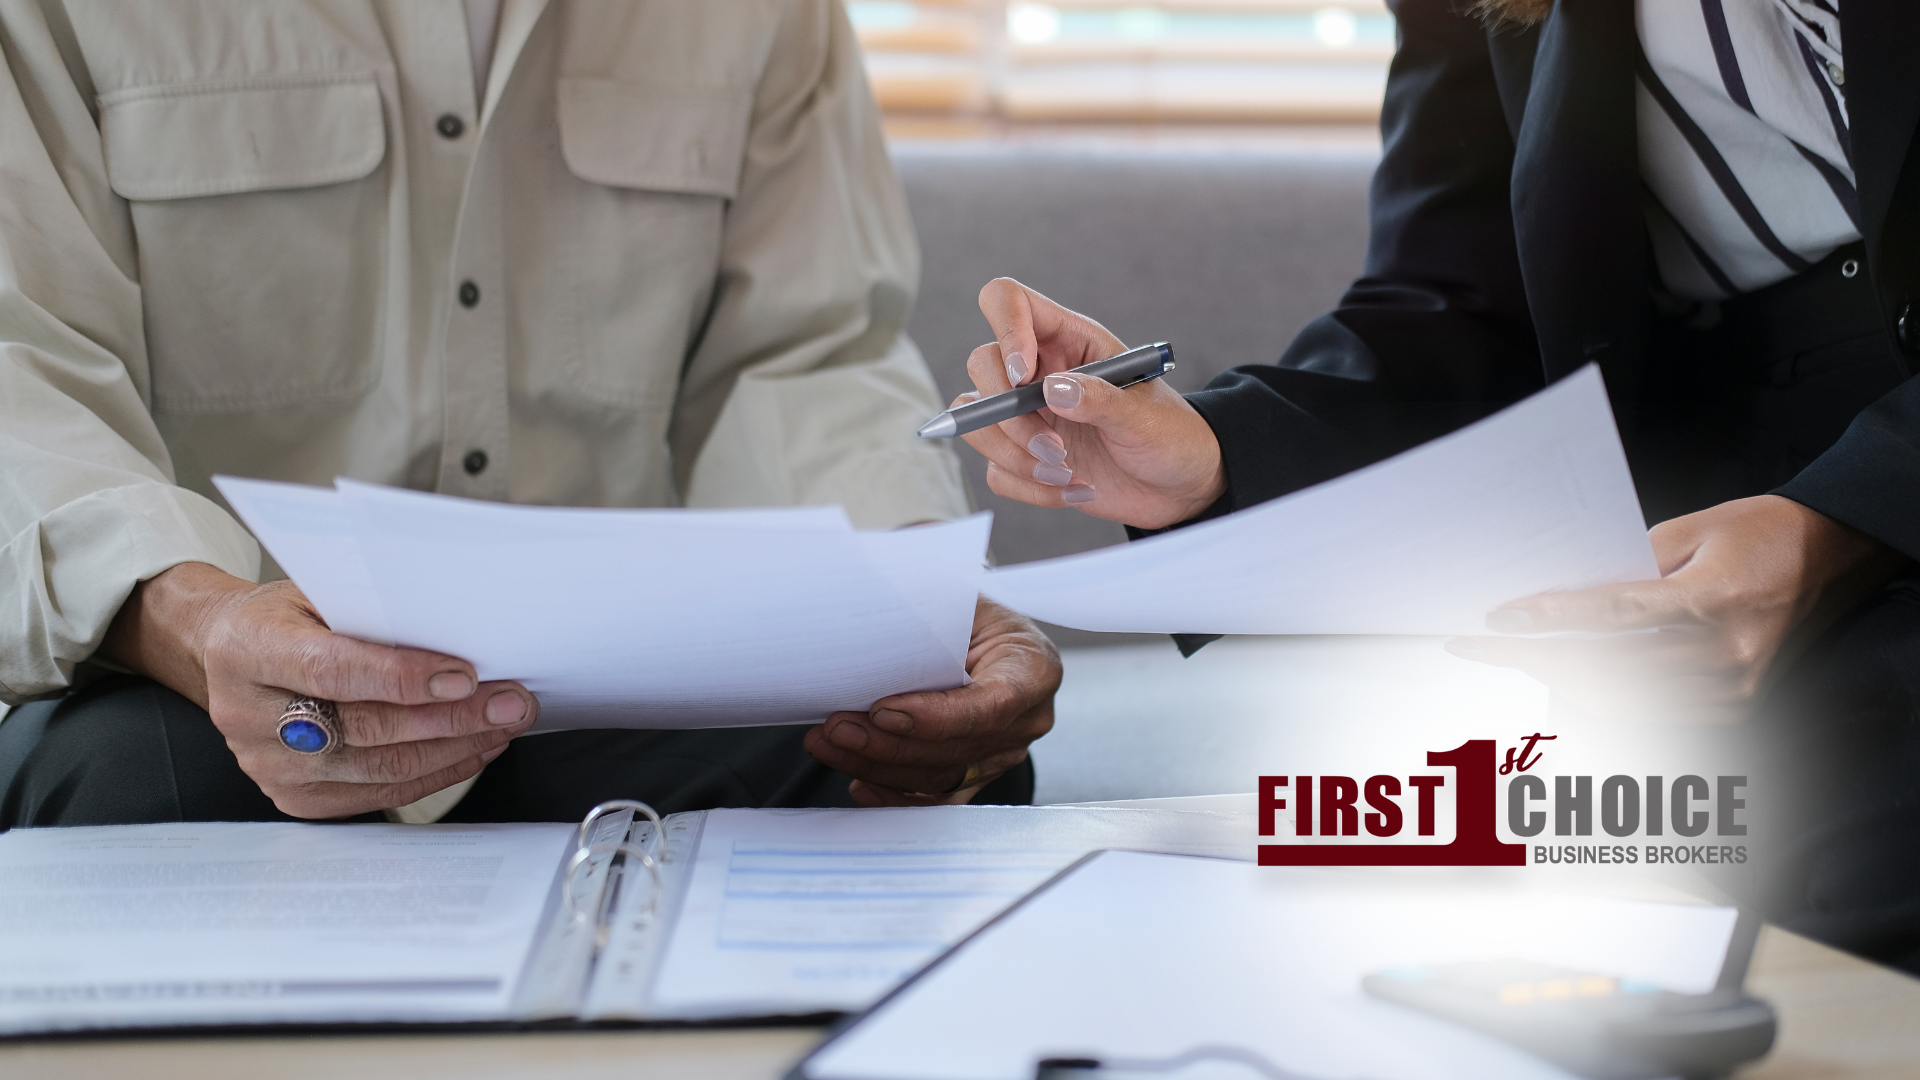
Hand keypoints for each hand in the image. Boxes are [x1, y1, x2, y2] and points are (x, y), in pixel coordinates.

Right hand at [102, 562, 538, 817]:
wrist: (226, 655)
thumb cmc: (285, 618)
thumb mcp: (315, 592)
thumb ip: (370, 612)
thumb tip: (456, 631)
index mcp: (247, 649)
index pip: (332, 670)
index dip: (403, 677)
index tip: (465, 674)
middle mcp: (247, 714)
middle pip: (365, 727)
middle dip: (452, 716)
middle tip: (510, 701)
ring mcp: (266, 765)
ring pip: (379, 768)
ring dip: (455, 748)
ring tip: (502, 724)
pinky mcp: (293, 797)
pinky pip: (378, 793)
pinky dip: (435, 773)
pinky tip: (471, 749)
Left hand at [803, 596, 1059, 805]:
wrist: (982, 629)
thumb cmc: (969, 606)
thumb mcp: (960, 594)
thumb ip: (930, 607)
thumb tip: (871, 603)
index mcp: (1034, 667)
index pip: (990, 706)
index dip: (935, 717)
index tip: (882, 710)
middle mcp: (1028, 718)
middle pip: (957, 748)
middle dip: (890, 744)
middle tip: (837, 728)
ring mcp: (1004, 752)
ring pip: (939, 776)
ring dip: (879, 765)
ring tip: (831, 744)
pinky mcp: (979, 772)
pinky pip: (936, 798)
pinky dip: (895, 796)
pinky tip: (860, 784)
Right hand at [959, 277, 1226, 529]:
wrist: (1180, 486)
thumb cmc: (1171, 435)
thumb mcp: (1145, 416)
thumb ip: (1101, 401)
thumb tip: (1052, 390)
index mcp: (1069, 340)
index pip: (1009, 302)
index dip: (1005, 328)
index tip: (1023, 376)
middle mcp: (1040, 372)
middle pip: (982, 365)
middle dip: (1008, 414)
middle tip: (1054, 448)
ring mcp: (1028, 416)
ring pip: (976, 421)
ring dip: (1014, 456)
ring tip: (1065, 473)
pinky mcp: (1024, 458)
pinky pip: (996, 469)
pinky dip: (1029, 488)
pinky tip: (1073, 490)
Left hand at [1444, 496, 1908, 721]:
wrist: (1826, 557)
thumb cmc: (1756, 533)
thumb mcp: (1689, 529)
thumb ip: (1626, 564)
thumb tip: (1560, 591)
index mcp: (1714, 598)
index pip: (1614, 615)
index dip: (1551, 618)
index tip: (1499, 617)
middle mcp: (1725, 653)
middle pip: (1608, 667)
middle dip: (1534, 658)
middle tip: (1478, 646)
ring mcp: (1732, 688)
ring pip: (1621, 700)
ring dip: (1557, 683)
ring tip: (1509, 659)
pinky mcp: (1734, 706)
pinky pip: (1650, 712)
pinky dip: (1600, 699)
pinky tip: (1560, 680)